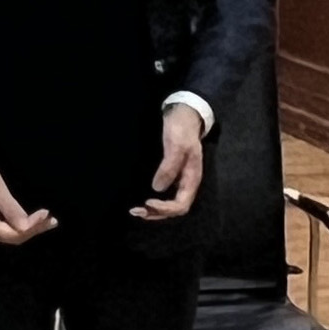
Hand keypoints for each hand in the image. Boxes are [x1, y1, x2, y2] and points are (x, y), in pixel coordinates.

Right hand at [0, 152, 56, 247]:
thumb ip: (10, 209)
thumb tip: (26, 228)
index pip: (11, 234)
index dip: (30, 228)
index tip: (46, 214)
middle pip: (12, 237)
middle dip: (33, 230)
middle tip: (52, 220)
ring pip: (10, 235)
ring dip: (29, 229)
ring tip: (48, 221)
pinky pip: (7, 229)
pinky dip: (22, 225)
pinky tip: (34, 221)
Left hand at [131, 103, 207, 220]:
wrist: (183, 116)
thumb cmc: (181, 129)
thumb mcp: (177, 145)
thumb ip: (169, 167)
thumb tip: (157, 189)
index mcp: (192, 179)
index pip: (181, 204)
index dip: (165, 208)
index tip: (148, 202)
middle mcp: (187, 183)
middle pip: (175, 208)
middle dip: (157, 213)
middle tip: (136, 211)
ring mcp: (180, 180)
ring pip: (170, 204)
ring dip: (154, 211)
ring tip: (136, 211)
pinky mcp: (172, 176)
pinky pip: (165, 196)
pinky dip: (154, 203)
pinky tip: (143, 202)